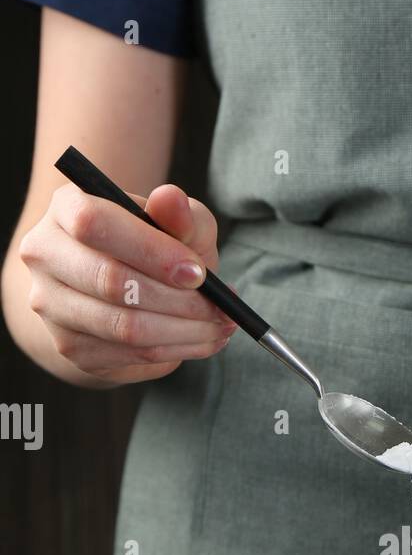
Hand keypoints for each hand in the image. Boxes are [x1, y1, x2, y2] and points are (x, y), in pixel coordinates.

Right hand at [19, 182, 235, 383]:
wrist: (120, 290)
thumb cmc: (152, 246)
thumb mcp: (174, 224)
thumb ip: (179, 213)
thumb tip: (172, 200)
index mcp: (65, 208)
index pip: (95, 223)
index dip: (152, 251)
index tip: (199, 273)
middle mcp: (45, 255)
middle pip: (111, 282)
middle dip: (178, 300)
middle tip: (222, 309)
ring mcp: (51, 306)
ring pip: (124, 327)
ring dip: (185, 331)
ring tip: (221, 326)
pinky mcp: (70, 347)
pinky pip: (131, 354)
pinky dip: (178, 350)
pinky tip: (204, 340)